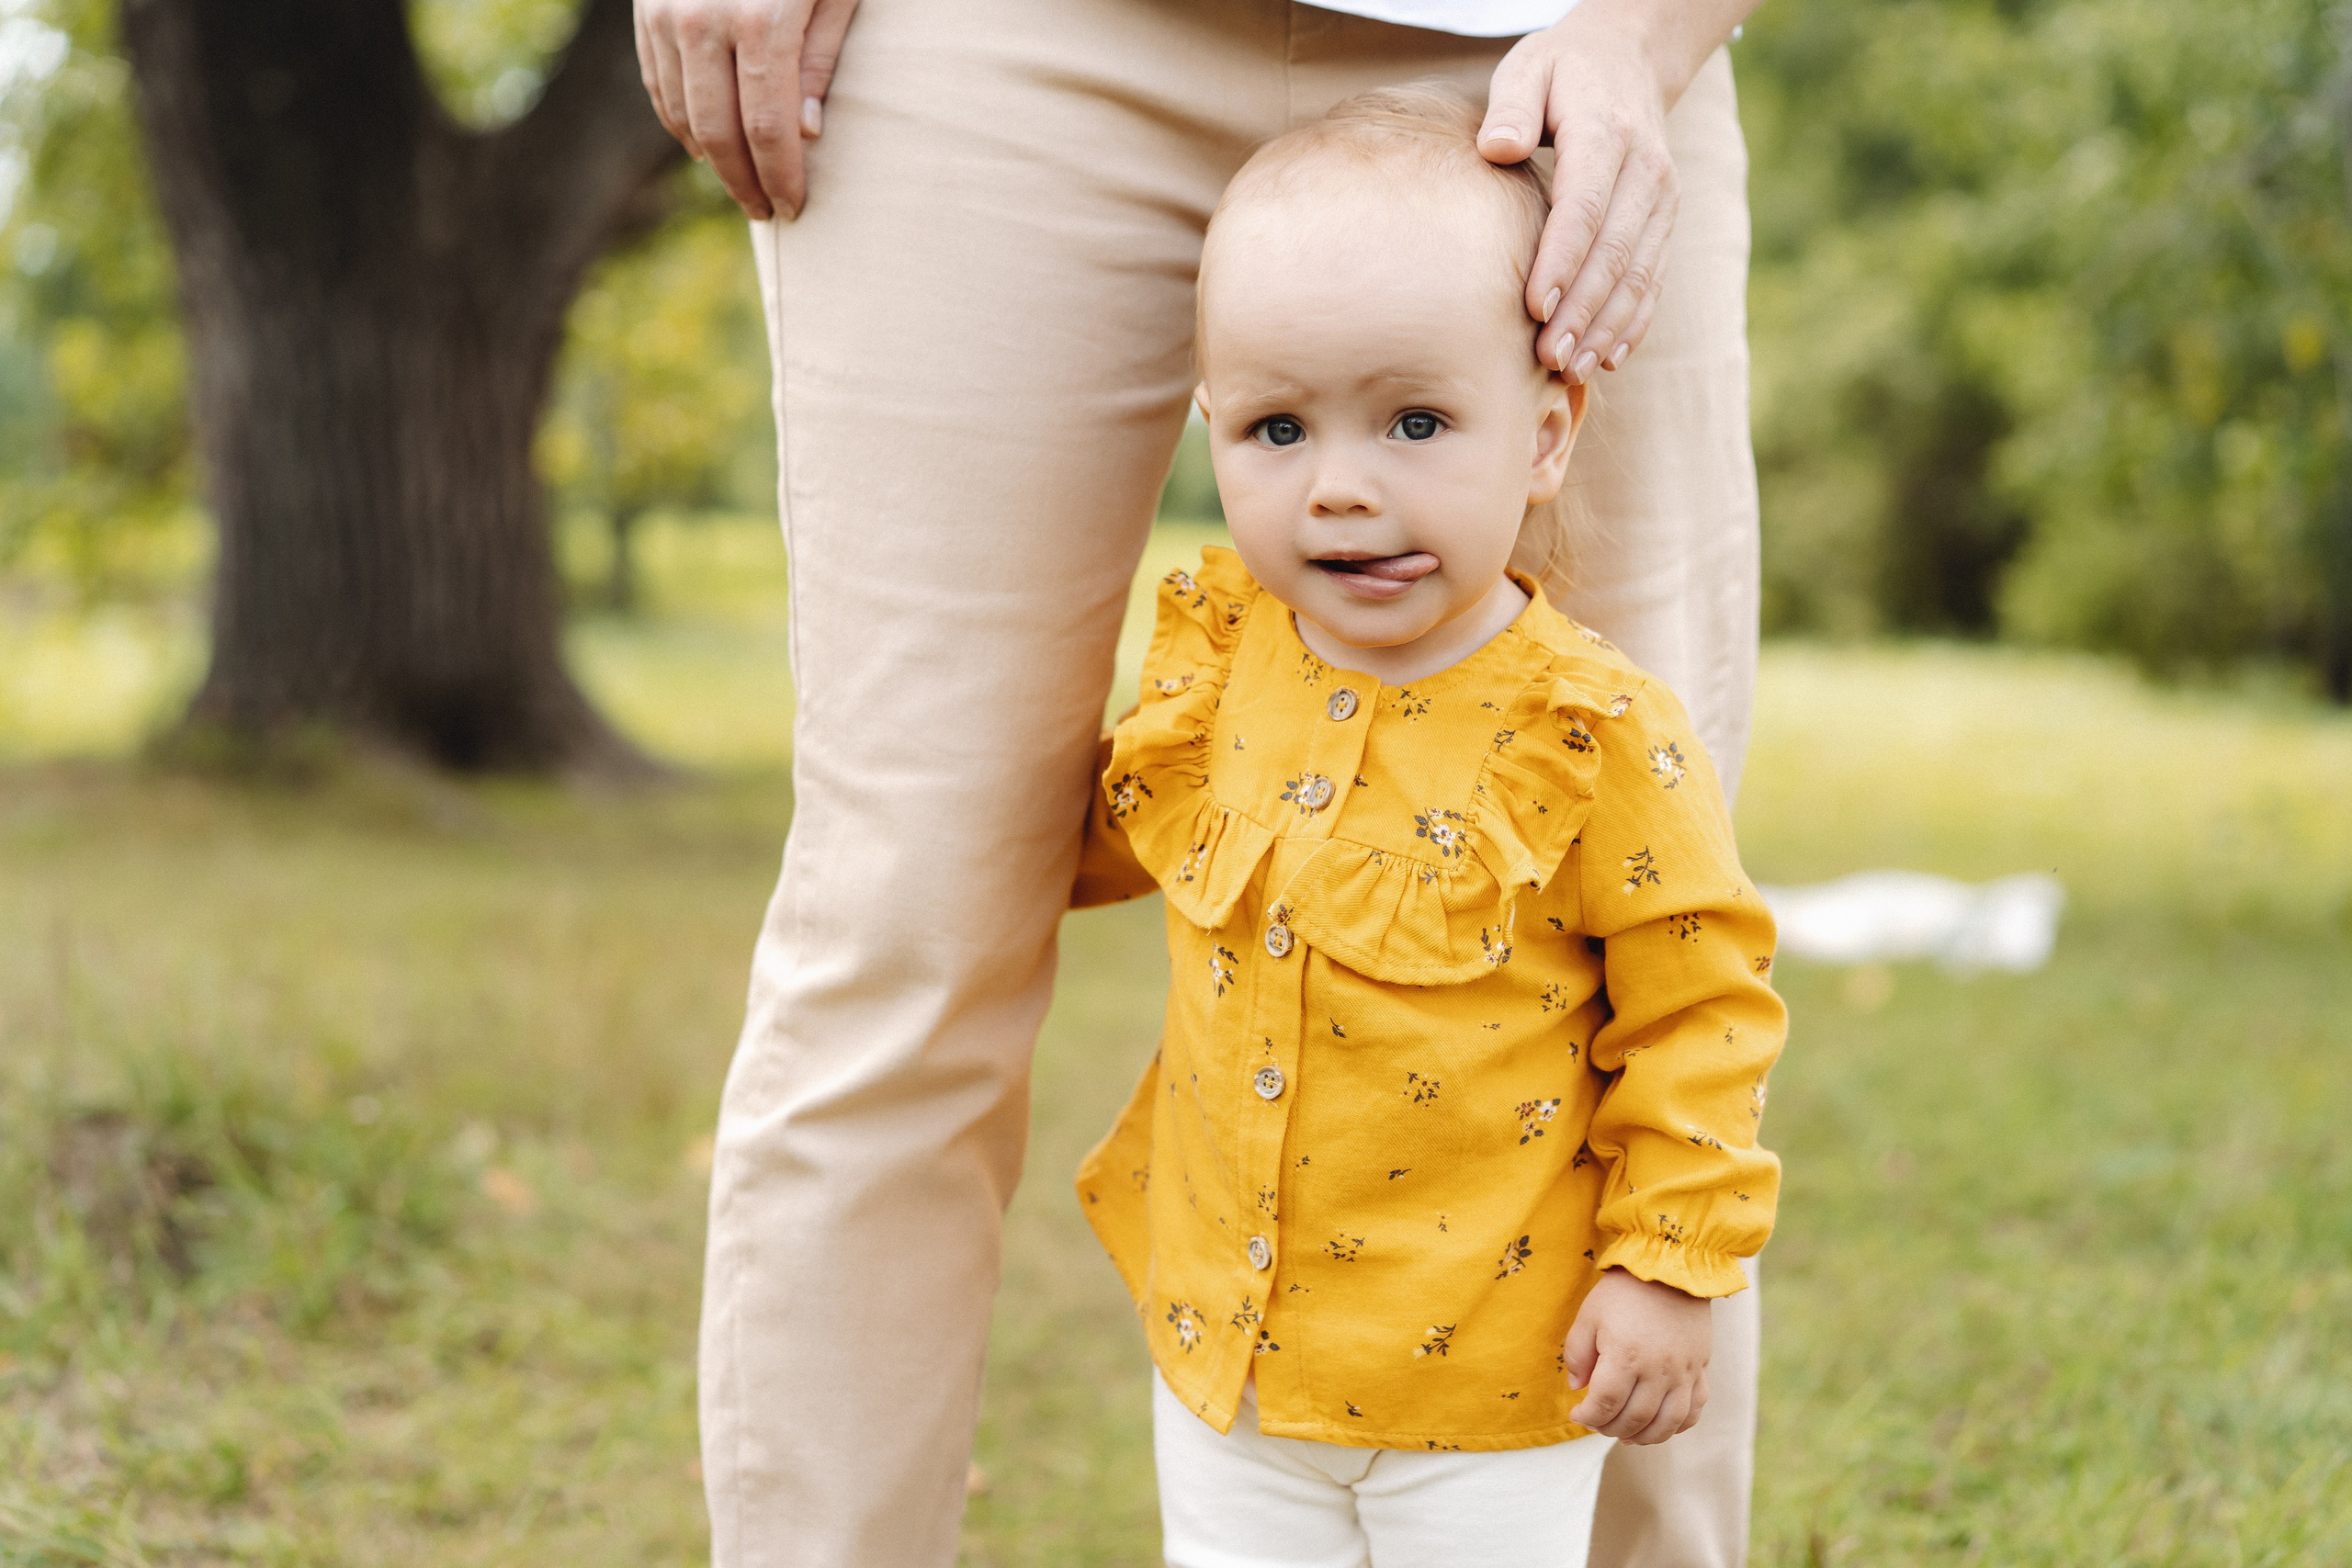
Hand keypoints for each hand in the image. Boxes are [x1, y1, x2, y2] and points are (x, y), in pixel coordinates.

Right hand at [635, 0, 862, 219]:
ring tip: (741, 183)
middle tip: (765, 211)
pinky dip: (681, 122)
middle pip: (718, 130)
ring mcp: (666, 12)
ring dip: (712, 159)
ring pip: (682, 113)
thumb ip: (821, 54)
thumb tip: (807, 134)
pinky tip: (706, 146)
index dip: (779, 176)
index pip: (767, 126)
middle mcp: (703, 19)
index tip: (792, 207)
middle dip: (742, 182)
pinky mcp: (648, 6)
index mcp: (760, 17)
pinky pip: (658, 82)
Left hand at [1477, 0, 1753, 383]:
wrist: (1630, 59)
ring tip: (1572, 370)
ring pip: (1639, 273)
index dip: (1562, 260)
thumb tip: (1496, 147)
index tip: (1534, 307)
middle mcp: (1645, 169)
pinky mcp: (1664, 220)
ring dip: (1606, 328)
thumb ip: (1512, 105)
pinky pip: (1654, 278)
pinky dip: (1633, 322)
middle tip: (1546, 358)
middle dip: (1582, 311)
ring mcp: (1662, 198)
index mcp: (1606, 132)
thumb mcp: (1529, 67)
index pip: (1585, 205)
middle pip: (1614, 251)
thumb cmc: (1562, 70)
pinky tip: (1606, 357)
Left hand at [1564, 1268, 1712, 1443]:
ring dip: (1644, 1436)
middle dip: (1610, 1428)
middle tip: (1598, 1423)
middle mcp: (1659, 1370)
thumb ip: (1578, 1354)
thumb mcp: (1589, 1315)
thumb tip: (1579, 1387)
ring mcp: (1684, 1372)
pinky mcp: (1701, 1369)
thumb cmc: (1624, 1291)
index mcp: (1626, 1356)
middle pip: (1635, 1418)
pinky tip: (1660, 1425)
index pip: (1605, 1404)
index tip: (1578, 1414)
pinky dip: (1677, 1426)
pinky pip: (1694, 1410)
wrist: (1671, 1267)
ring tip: (1627, 1435)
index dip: (1588, 1416)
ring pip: (1667, 1423)